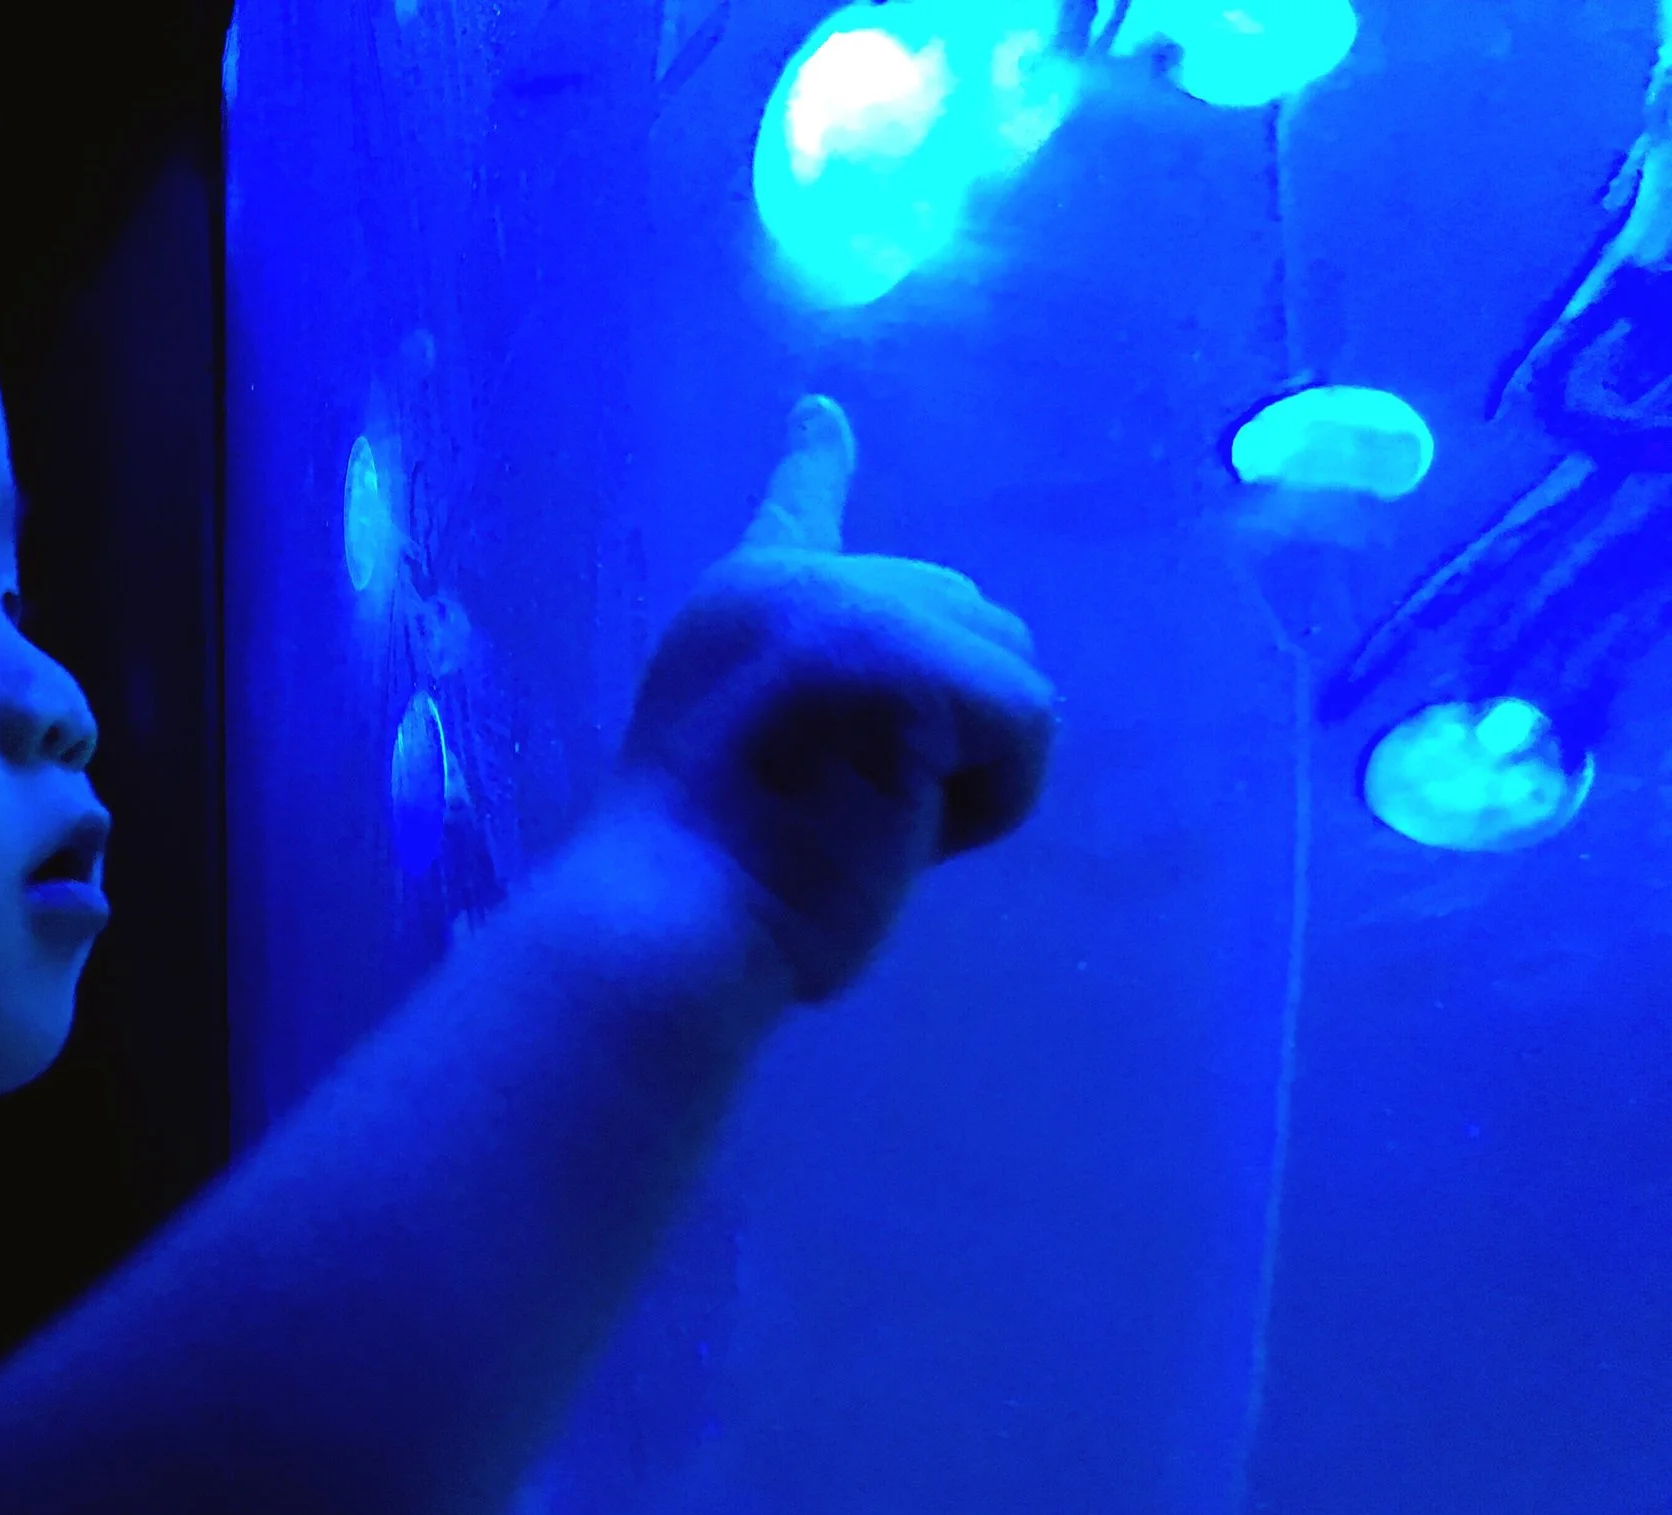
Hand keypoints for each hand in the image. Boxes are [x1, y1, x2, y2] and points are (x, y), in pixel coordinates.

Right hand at [618, 396, 1054, 1001]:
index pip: (793, 506)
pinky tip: (905, 829)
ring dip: (972, 767)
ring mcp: (856, 608)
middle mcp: (800, 582)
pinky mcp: (914, 659)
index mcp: (743, 605)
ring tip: (873, 820)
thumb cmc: (706, 880)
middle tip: (851, 808)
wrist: (673, 914)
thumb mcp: (754, 758)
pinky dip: (994, 800)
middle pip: (963, 616)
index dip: (816, 460)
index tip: (823, 413)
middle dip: (948, 724)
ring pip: (1008, 669)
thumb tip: (917, 747)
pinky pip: (1028, 724)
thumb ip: (824, 705)